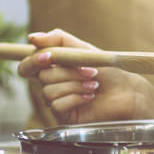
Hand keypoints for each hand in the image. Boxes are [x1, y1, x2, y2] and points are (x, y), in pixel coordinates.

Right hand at [17, 28, 153, 123]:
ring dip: (75, 85)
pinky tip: (89, 97)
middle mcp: (51, 85)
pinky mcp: (63, 116)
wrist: (126, 92)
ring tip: (94, 85)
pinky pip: (57, 104)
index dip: (32, 61)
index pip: (27, 66)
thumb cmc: (107, 71)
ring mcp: (56, 101)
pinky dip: (75, 98)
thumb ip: (57, 40)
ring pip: (49, 90)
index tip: (49, 57)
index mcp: (52, 68)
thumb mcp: (82, 49)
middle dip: (68, 71)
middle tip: (89, 71)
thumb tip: (32, 38)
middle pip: (41, 76)